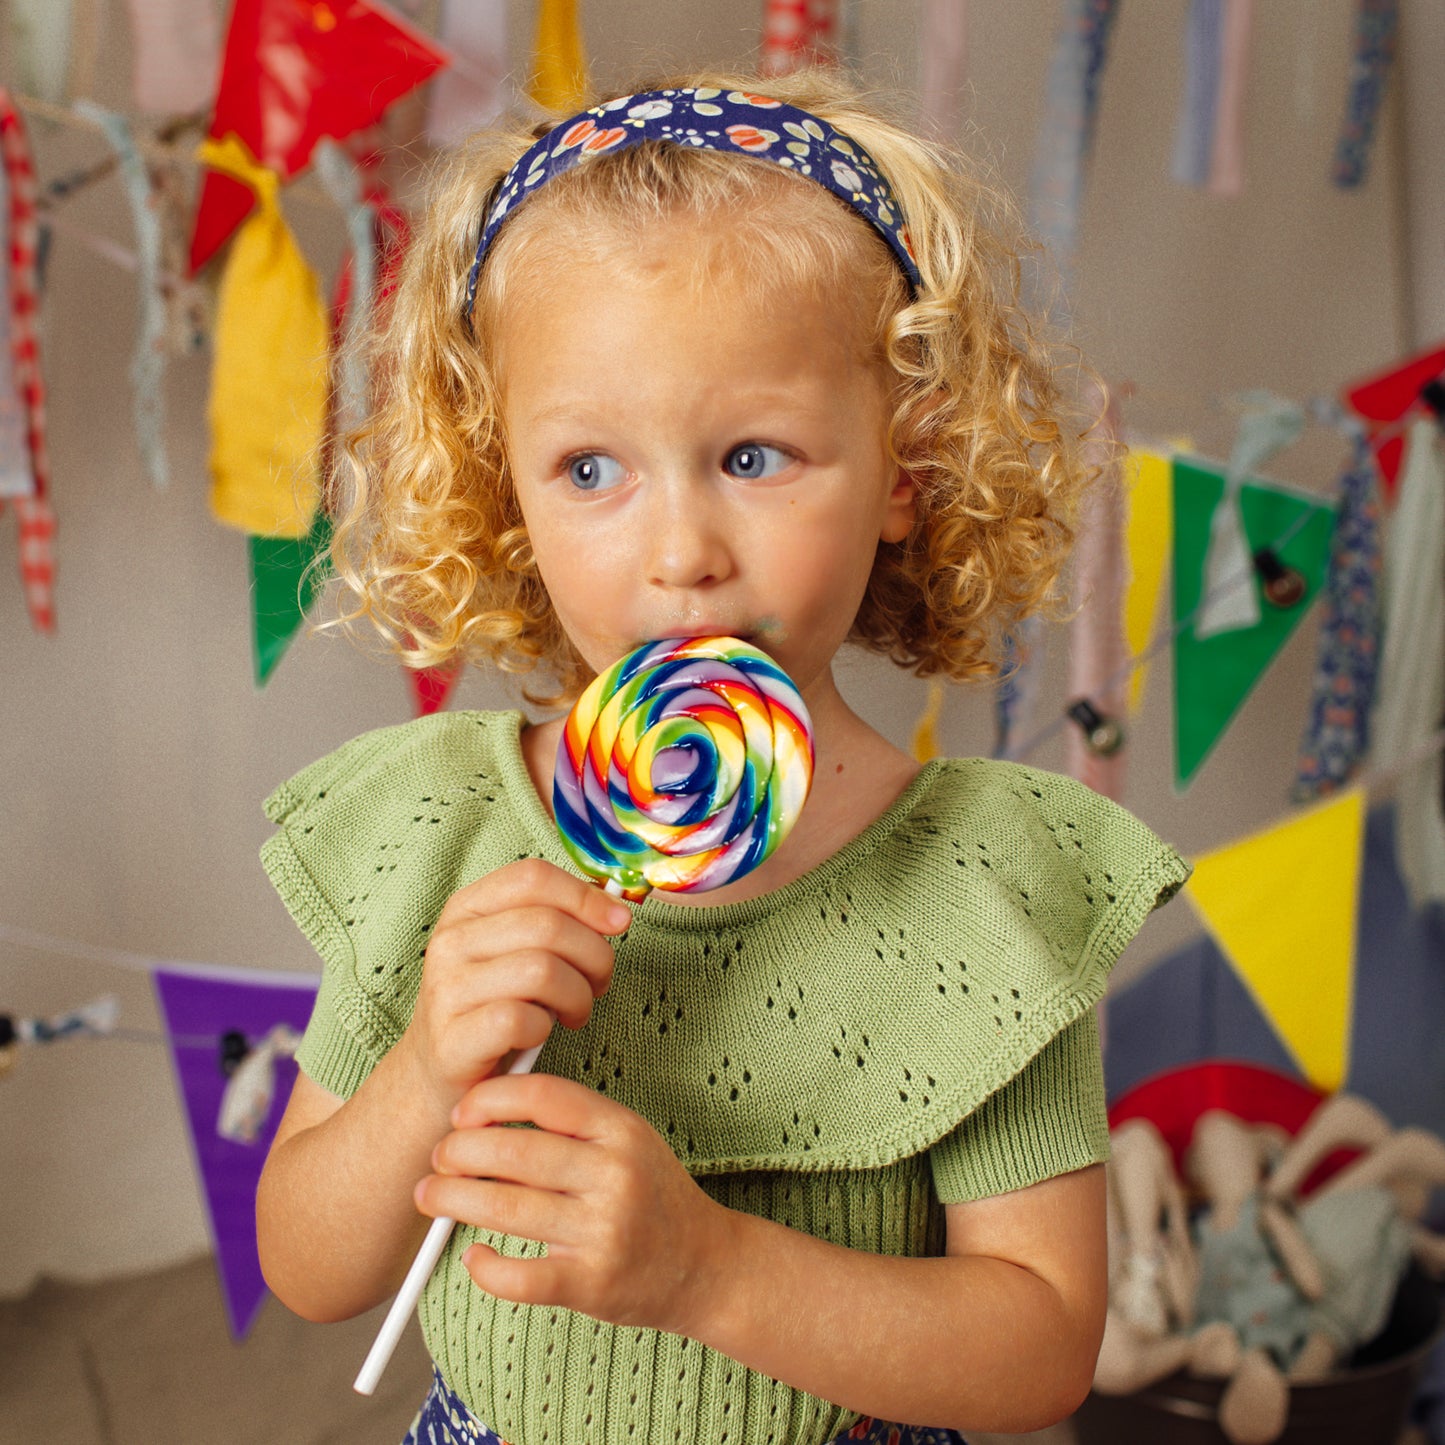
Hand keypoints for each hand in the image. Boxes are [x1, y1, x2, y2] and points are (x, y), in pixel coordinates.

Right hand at [399, 859, 631, 1118]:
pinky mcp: (452, 1040)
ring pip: (542, 971)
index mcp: (467, 908)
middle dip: (594, 956)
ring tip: (575, 1012)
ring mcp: (447, 991)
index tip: (619, 921)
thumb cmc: (493, 1006)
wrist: (439, 1074)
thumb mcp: (516, 951)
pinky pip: (521, 1019)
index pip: (533, 877)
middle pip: (548, 926)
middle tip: (599, 983)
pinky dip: (545, 1028)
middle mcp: (451, 942)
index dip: (585, 896)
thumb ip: (556, 922)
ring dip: (578, 996)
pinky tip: (540, 1034)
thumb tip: (616, 910)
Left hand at [416, 1072, 732, 1335]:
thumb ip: (572, 1122)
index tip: (462, 1111)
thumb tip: (486, 1114)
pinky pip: (521, 1276)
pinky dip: (486, 1268)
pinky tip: (475, 1258)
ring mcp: (604, 1230)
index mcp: (622, 1130)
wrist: (706, 1265)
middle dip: (460, 1151)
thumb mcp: (629, 1141)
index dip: (491, 1099)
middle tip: (438, 1157)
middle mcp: (615, 1174)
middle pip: (516, 1151)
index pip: (543, 1096)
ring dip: (454, 1200)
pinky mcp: (592, 1283)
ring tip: (430, 1196)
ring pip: (507, 1208)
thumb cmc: (654, 1196)